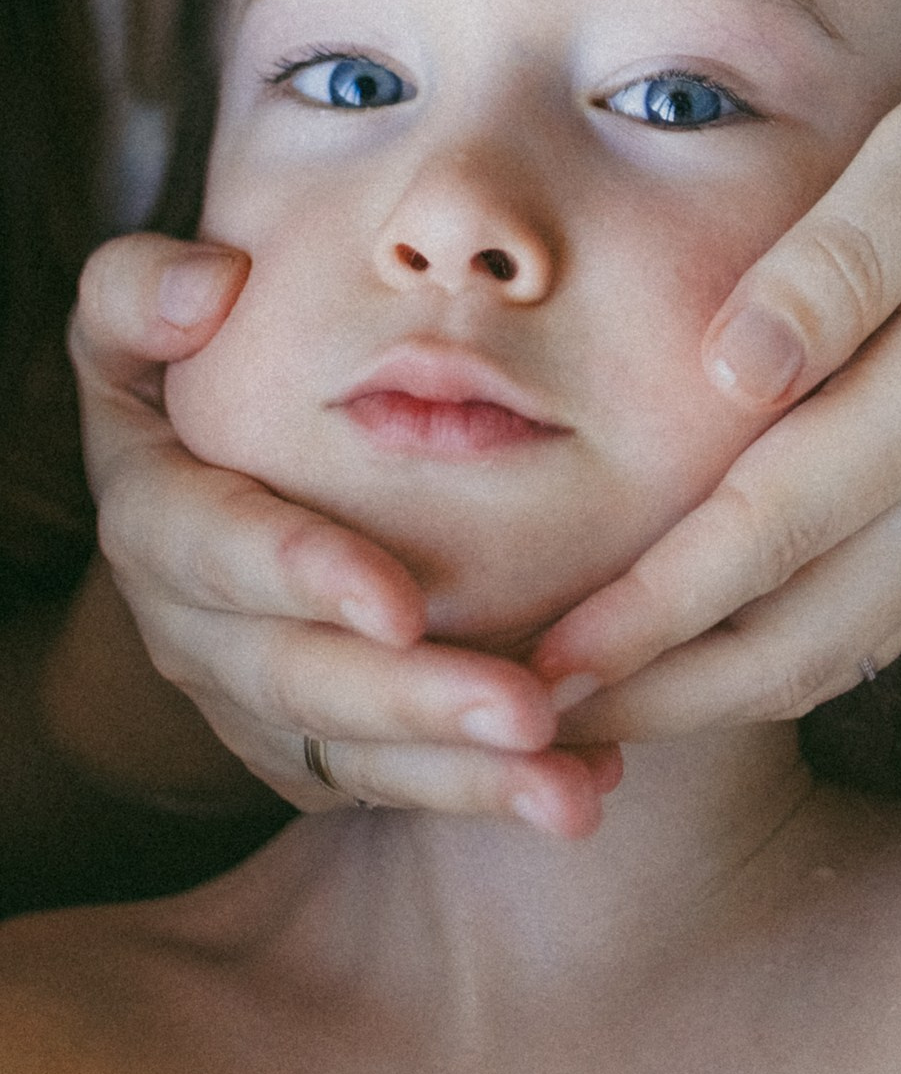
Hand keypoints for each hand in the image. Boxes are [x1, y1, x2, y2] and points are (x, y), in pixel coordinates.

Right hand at [68, 233, 616, 834]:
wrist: (229, 479)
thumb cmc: (203, 372)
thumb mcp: (140, 324)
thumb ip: (140, 294)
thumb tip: (211, 284)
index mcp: (157, 513)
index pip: (214, 547)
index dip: (298, 576)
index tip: (400, 605)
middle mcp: (194, 624)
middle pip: (298, 678)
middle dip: (412, 701)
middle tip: (527, 713)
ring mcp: (251, 697)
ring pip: (355, 755)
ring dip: (465, 776)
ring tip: (570, 789)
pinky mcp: (308, 748)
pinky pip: (397, 784)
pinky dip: (487, 787)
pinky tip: (587, 777)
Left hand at [533, 42, 900, 739]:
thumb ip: (842, 257)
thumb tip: (731, 368)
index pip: (778, 524)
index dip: (657, 606)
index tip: (550, 657)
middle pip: (800, 635)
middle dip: (660, 693)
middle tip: (529, 724)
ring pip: (830, 654)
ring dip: (705, 702)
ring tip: (582, 716)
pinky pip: (862, 630)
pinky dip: (766, 672)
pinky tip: (685, 669)